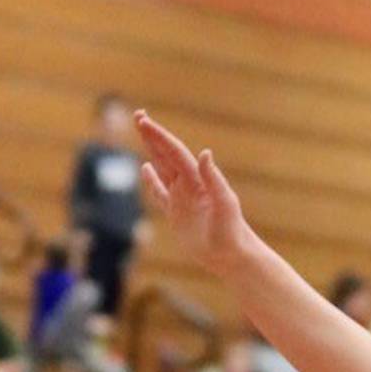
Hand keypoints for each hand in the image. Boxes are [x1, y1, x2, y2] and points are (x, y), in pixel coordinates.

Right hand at [134, 113, 253, 274]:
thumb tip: (205, 152)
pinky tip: (145, 168)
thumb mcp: (224, 203)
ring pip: (162, 168)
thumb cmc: (231, 231)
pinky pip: (160, 193)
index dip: (159, 137)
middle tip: (139, 116)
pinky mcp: (176, 214)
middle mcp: (188, 184)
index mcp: (197, 179)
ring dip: (151, 150)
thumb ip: (214, 178)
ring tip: (142, 132)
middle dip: (153, 136)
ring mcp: (181, 198)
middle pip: (166, 154)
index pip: (175, 152)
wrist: (231, 255)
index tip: (145, 122)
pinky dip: (151, 181)